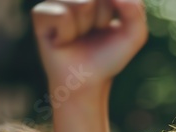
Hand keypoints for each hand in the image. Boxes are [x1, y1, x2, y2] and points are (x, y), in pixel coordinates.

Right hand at [32, 0, 146, 90]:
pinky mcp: (40, 13)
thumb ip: (135, 9)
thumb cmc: (109, 55)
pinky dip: (68, 34)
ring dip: (86, 27)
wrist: (86, 80)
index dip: (112, 12)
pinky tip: (62, 41)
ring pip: (82, 3)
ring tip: (78, 36)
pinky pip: (62, 16)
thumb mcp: (134, 34)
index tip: (108, 25)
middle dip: (103, 18)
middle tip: (93, 32)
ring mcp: (55, 0)